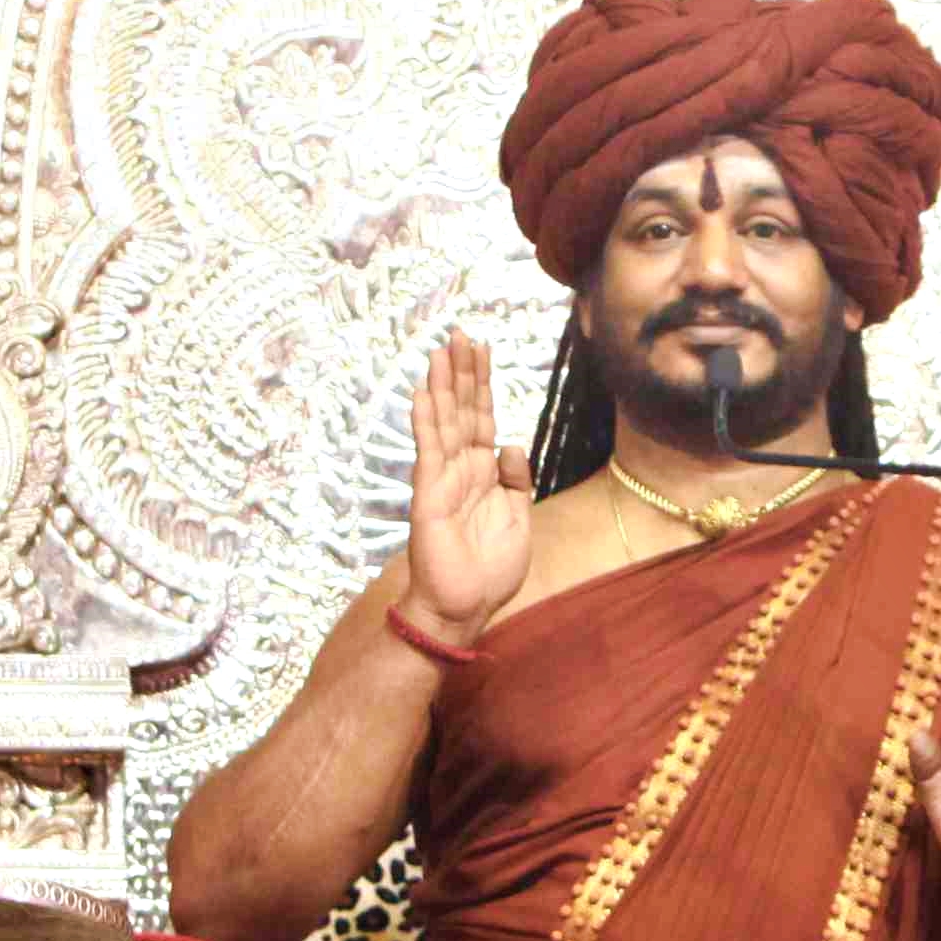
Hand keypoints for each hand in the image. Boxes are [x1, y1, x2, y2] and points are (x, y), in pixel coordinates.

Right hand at [405, 328, 535, 642]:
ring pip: (443, 422)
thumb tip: (510, 443)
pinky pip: (427, 451)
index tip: (482, 349)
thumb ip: (517, 480)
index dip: (482, 384)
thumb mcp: (519, 519)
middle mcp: (461, 470)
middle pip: (461, 410)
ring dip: (440, 386)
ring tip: (439, 350)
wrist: (466, 607)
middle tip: (461, 333)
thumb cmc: (491, 571)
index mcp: (484, 474)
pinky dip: (425, 422)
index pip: (482, 418)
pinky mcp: (428, 494)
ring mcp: (442, 479)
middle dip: (462, 372)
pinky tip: (421, 394)